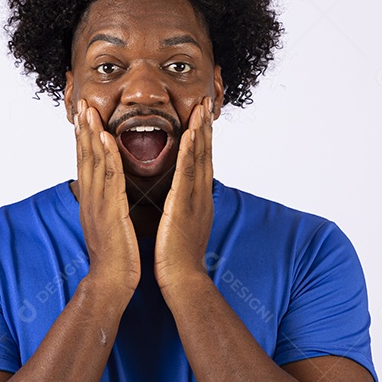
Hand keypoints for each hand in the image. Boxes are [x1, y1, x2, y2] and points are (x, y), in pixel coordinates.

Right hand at [73, 100, 139, 292]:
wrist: (111, 281)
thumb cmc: (115, 256)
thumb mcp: (109, 225)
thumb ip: (107, 206)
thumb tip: (109, 195)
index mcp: (92, 200)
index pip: (86, 163)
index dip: (84, 139)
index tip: (83, 117)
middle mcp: (90, 198)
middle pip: (84, 157)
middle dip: (83, 129)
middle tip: (81, 103)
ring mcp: (97, 203)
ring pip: (92, 162)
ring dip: (91, 134)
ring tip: (89, 111)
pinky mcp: (109, 210)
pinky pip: (108, 178)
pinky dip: (106, 156)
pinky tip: (105, 138)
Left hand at [155, 96, 214, 291]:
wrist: (182, 280)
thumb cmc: (177, 257)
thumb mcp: (180, 225)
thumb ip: (181, 207)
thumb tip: (178, 198)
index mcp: (197, 199)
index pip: (200, 162)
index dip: (202, 138)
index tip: (200, 117)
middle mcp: (200, 195)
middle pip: (204, 154)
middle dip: (204, 127)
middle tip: (204, 102)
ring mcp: (195, 200)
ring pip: (198, 160)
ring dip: (199, 132)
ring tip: (200, 109)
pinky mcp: (184, 207)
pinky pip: (187, 176)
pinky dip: (188, 154)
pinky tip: (188, 136)